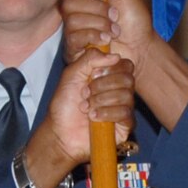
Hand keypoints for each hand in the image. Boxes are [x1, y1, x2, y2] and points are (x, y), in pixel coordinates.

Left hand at [25, 51, 132, 187]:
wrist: (60, 132)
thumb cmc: (64, 105)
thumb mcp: (72, 74)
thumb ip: (89, 58)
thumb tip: (115, 56)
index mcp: (109, 77)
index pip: (125, 65)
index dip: (110, 68)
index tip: (92, 75)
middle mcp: (119, 91)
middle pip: (128, 79)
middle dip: (103, 85)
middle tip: (85, 94)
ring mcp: (123, 108)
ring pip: (127, 96)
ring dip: (102, 100)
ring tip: (86, 108)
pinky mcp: (125, 126)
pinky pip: (126, 113)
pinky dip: (107, 113)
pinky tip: (93, 117)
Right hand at [60, 0, 155, 65]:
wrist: (142, 46)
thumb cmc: (134, 18)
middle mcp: (74, 12)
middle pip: (68, 3)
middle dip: (97, 8)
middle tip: (114, 14)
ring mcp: (73, 31)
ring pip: (72, 21)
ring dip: (99, 24)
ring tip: (114, 30)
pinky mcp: (74, 49)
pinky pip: (74, 38)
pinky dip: (95, 36)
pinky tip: (107, 39)